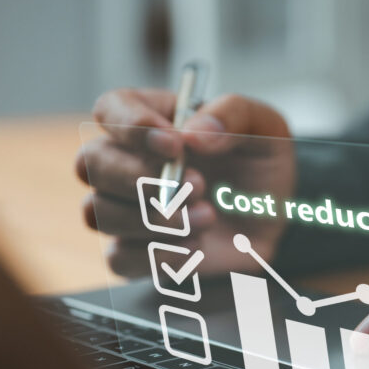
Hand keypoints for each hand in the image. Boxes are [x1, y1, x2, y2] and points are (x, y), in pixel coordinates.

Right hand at [75, 88, 293, 276]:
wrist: (277, 216)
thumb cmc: (260, 162)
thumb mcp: (264, 125)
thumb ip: (232, 115)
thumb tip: (193, 133)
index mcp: (150, 119)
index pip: (111, 110)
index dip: (132, 127)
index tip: (175, 145)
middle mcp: (127, 161)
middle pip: (90, 164)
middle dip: (141, 178)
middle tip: (198, 185)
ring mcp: (126, 208)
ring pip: (98, 213)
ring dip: (154, 218)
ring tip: (208, 216)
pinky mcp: (138, 251)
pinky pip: (119, 259)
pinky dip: (157, 256)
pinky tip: (195, 247)